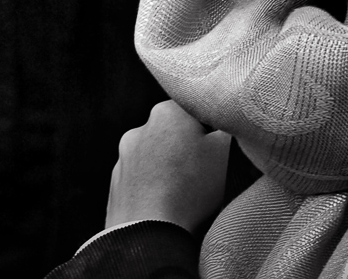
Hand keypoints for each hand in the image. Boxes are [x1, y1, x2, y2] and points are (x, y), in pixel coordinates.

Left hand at [106, 100, 230, 232]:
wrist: (147, 236)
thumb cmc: (190, 189)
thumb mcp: (226, 152)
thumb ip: (232, 129)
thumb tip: (231, 125)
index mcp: (166, 112)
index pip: (197, 111)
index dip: (213, 131)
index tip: (220, 152)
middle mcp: (139, 129)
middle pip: (176, 136)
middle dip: (190, 152)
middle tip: (206, 176)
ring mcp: (123, 159)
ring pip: (157, 160)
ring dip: (171, 172)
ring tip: (186, 198)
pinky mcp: (116, 187)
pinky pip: (143, 184)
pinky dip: (155, 191)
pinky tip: (168, 209)